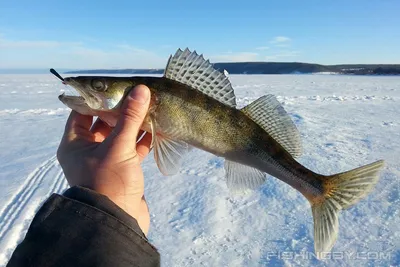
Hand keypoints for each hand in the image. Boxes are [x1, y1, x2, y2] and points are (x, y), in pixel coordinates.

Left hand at [57, 85, 151, 234]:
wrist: (118, 221)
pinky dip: (141, 141)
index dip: (97, 99)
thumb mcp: (118, 146)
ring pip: (119, 136)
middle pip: (103, 123)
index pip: (82, 112)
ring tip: (150, 109)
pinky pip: (131, 150)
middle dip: (120, 111)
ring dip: (133, 125)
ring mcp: (105, 161)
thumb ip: (130, 118)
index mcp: (75, 144)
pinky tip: (156, 129)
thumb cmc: (109, 181)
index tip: (116, 87)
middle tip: (137, 96)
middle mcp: (87, 151)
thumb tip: (141, 90)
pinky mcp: (121, 170)